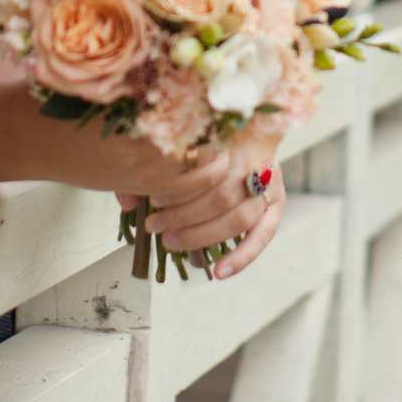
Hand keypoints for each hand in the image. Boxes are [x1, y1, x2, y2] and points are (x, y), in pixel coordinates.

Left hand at [125, 149, 282, 279]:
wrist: (247, 129)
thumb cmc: (204, 139)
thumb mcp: (180, 145)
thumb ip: (154, 169)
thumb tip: (125, 201)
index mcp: (233, 136)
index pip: (207, 166)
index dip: (179, 188)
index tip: (152, 198)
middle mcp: (256, 159)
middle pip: (221, 195)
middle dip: (184, 215)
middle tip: (154, 224)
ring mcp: (269, 182)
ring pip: (239, 217)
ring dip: (202, 235)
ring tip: (171, 242)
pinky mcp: (276, 204)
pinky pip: (262, 235)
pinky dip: (241, 257)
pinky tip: (219, 272)